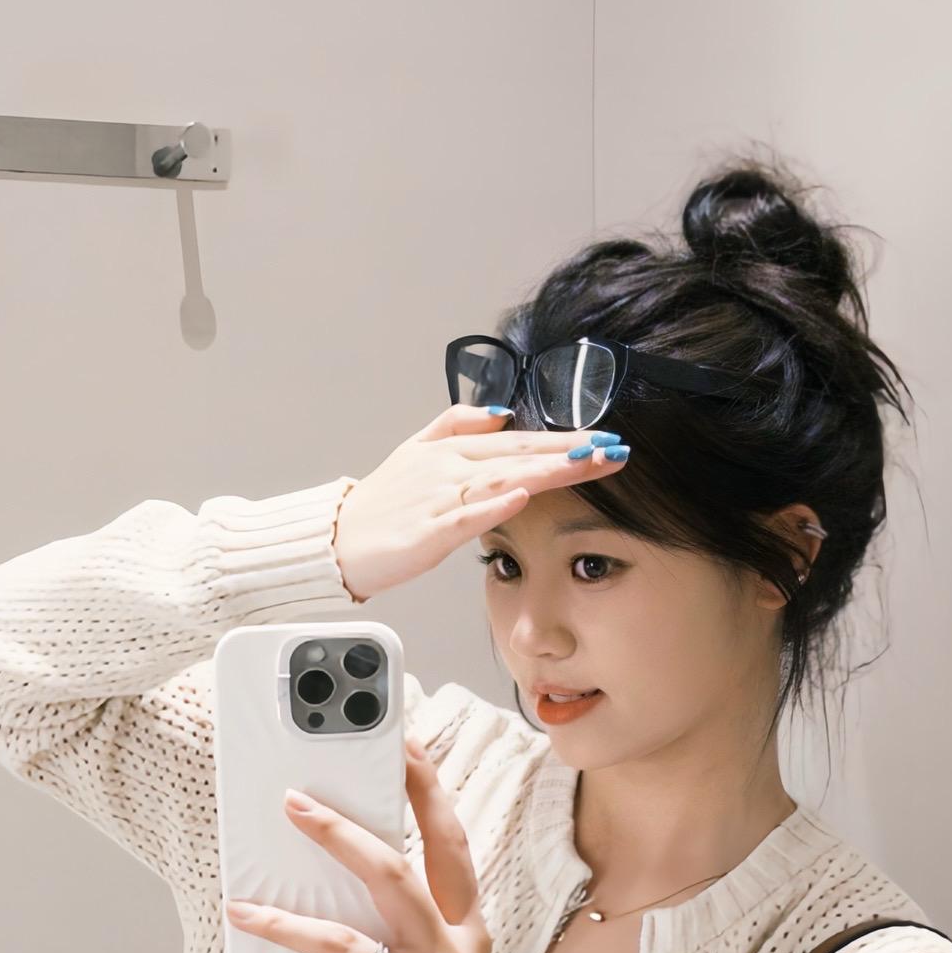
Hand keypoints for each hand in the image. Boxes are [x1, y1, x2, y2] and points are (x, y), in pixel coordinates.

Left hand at [224, 737, 498, 952]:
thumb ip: (399, 934)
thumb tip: (326, 896)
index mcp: (467, 928)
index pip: (451, 844)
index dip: (428, 792)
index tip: (402, 744)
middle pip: (394, 875)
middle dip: (339, 834)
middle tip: (293, 804)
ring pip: (346, 941)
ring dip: (286, 921)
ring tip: (242, 906)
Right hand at [333, 404, 626, 602]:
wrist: (338, 539)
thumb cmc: (381, 502)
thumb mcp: (416, 450)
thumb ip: (457, 424)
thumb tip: (501, 412)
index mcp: (453, 451)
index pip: (519, 440)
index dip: (564, 439)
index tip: (605, 440)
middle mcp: (450, 468)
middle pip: (519, 455)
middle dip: (570, 453)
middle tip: (613, 450)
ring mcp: (438, 498)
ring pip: (500, 478)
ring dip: (544, 471)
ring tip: (583, 465)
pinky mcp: (427, 532)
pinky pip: (464, 516)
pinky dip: (492, 505)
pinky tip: (520, 496)